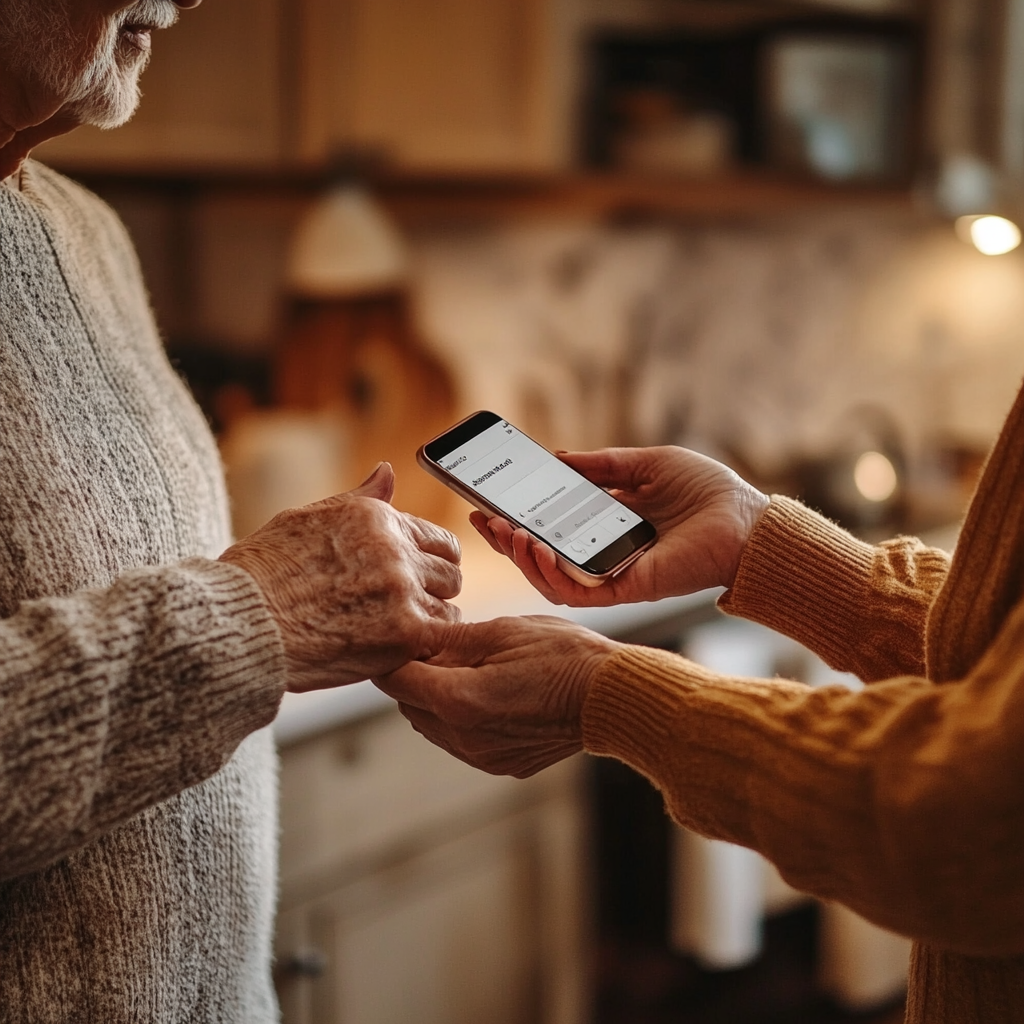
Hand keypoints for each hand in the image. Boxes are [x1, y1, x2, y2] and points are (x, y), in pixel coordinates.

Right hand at [220, 463, 462, 692]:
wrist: (240, 622)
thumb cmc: (262, 573)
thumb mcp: (308, 519)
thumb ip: (360, 500)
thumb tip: (387, 471)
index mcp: (376, 518)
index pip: (438, 539)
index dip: (428, 562)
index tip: (413, 579)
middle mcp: (396, 549)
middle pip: (450, 572)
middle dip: (432, 589)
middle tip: (404, 608)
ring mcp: (403, 591)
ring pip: (449, 606)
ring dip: (428, 619)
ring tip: (394, 631)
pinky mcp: (404, 633)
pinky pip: (440, 636)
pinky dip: (424, 645)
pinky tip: (397, 649)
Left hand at [374, 615, 619, 777]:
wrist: (611, 697)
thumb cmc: (563, 655)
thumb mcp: (502, 631)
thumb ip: (448, 639)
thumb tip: (413, 636)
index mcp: (457, 699)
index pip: (393, 679)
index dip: (393, 654)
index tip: (403, 636)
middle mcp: (462, 736)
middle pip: (409, 704)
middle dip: (415, 675)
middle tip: (439, 645)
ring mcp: (481, 756)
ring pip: (433, 724)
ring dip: (437, 697)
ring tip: (470, 666)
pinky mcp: (500, 764)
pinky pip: (461, 739)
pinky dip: (462, 716)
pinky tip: (492, 691)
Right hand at [471, 446, 768, 607]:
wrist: (747, 522)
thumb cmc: (707, 492)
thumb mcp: (648, 463)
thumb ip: (603, 464)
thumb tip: (559, 458)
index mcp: (608, 524)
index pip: (552, 525)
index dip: (519, 515)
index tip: (489, 499)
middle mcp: (605, 553)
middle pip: (543, 554)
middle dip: (507, 539)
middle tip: (481, 519)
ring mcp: (612, 574)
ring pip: (551, 578)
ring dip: (521, 557)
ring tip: (504, 532)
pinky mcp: (625, 589)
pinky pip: (576, 590)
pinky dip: (550, 572)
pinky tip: (536, 548)